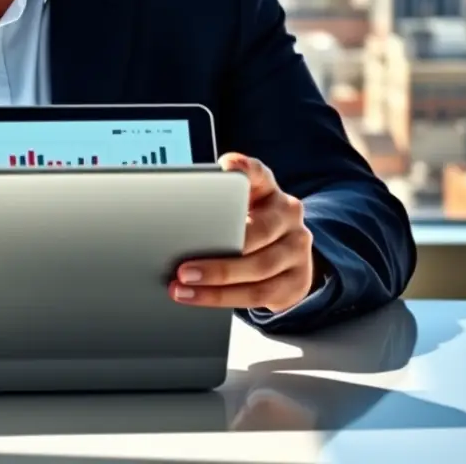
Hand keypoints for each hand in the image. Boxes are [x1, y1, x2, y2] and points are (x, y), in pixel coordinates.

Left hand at [168, 153, 314, 313]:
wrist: (284, 255)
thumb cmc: (246, 223)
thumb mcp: (235, 205)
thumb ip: (211, 201)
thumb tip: (167, 211)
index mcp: (267, 189)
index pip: (258, 172)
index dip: (245, 168)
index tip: (227, 167)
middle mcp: (287, 214)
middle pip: (258, 232)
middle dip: (219, 253)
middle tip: (182, 267)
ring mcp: (297, 248)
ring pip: (258, 269)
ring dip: (216, 283)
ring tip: (183, 286)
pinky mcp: (297, 280)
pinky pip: (261, 294)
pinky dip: (226, 298)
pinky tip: (200, 298)